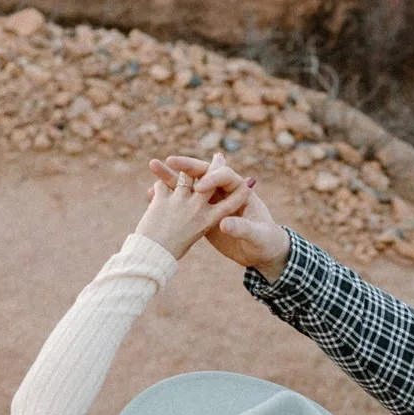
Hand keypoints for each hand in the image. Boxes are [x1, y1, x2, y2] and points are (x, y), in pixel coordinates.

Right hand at [147, 152, 291, 277]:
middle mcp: (224, 191)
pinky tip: (148, 193)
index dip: (212, 179)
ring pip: (188, 184)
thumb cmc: (265, 241)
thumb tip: (225, 224)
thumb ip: (241, 227)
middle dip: (186, 166)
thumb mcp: (255, 236)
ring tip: (153, 165)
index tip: (199, 188)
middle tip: (171, 161)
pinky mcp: (201, 214)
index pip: (224, 176)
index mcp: (240, 190)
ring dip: (171, 175)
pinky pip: (181, 200)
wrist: (261, 254)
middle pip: (203, 173)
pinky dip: (166, 195)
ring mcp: (211, 201)